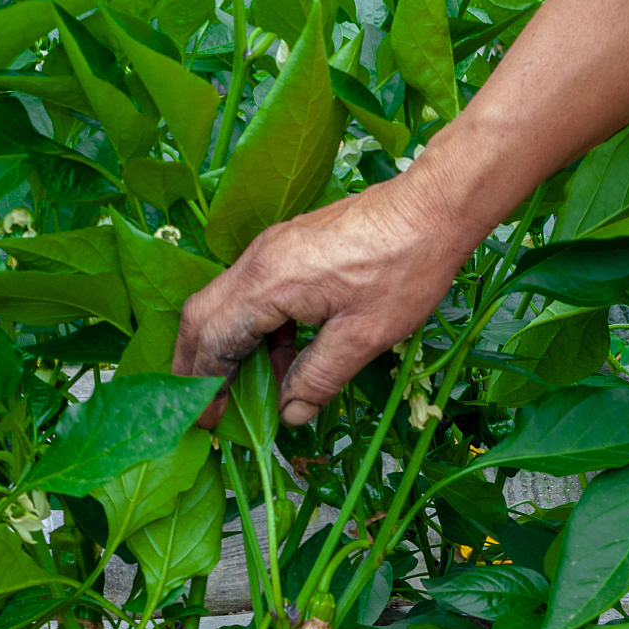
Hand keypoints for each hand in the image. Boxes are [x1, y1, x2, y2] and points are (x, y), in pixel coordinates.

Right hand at [172, 172, 475, 425]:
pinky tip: (283, 360)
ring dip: (228, 348)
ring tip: (243, 392)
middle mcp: (258, 260)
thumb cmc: (403, 268)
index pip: (213, 340)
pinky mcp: (290, 247)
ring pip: (227, 303)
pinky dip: (257, 330)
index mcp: (267, 282)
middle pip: (203, 316)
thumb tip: (290, 415)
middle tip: (204, 407)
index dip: (205, 385)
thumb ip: (318, 378)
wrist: (432, 207)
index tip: (207, 421)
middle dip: (197, 365)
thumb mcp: (363, 337)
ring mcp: (272, 249)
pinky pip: (255, 293)